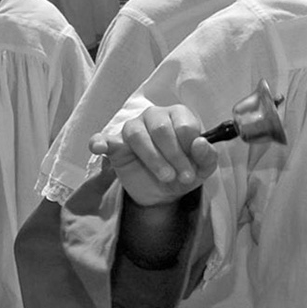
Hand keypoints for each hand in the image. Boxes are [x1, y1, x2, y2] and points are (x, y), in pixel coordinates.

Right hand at [90, 105, 217, 207]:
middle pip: (161, 129)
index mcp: (179, 116)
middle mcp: (155, 116)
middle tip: (181, 177)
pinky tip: (99, 147)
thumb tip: (200, 143)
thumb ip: (207, 156)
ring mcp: (133, 127)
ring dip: (153, 158)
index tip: (193, 169)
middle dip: (174, 156)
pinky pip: (105, 138)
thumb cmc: (184, 172)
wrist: (163, 192)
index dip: (190, 148)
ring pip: (138, 134)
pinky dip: (100, 141)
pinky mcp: (115, 144)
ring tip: (165, 176)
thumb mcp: (203, 169)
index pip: (183, 124)